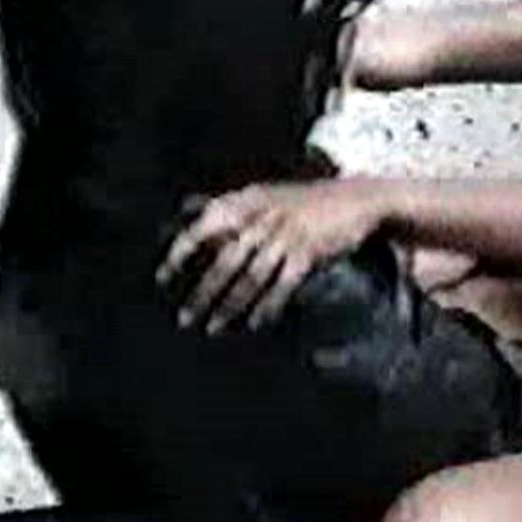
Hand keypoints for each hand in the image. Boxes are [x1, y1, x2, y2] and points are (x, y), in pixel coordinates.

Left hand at [155, 179, 385, 334]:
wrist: (359, 198)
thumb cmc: (307, 201)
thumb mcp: (265, 193)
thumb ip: (231, 204)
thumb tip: (187, 208)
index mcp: (248, 200)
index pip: (204, 225)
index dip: (180, 252)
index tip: (162, 277)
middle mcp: (263, 217)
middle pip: (225, 261)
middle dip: (202, 292)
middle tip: (185, 318)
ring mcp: (286, 234)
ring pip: (250, 277)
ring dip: (230, 306)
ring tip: (213, 327)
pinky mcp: (309, 252)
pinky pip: (282, 285)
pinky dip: (267, 307)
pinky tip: (255, 323)